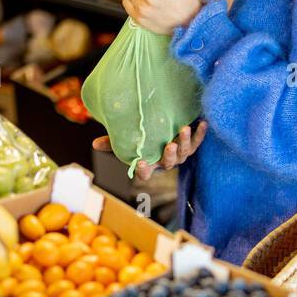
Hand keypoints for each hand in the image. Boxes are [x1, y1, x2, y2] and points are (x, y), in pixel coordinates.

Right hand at [93, 122, 207, 181]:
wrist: (161, 127)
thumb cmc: (142, 137)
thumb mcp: (126, 140)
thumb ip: (112, 143)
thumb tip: (94, 144)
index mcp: (149, 162)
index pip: (145, 173)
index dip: (144, 170)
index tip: (142, 162)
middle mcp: (165, 161)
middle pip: (169, 163)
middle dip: (170, 155)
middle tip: (170, 146)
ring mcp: (179, 154)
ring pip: (184, 153)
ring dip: (185, 142)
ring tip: (184, 129)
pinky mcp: (191, 145)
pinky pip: (197, 142)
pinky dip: (200, 134)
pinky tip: (201, 123)